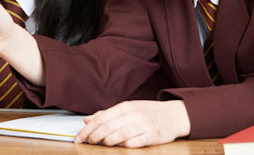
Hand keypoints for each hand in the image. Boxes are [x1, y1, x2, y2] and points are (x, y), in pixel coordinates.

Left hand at [74, 100, 190, 147]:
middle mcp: (134, 114)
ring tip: (102, 144)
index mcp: (125, 106)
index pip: (101, 118)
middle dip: (94, 135)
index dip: (88, 128)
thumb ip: (107, 114)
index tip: (79, 137)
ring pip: (120, 134)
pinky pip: (135, 142)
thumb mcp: (127, 109)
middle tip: (88, 142)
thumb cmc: (148, 112)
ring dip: (108, 141)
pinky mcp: (153, 135)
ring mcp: (144, 124)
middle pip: (108, 126)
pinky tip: (120, 146)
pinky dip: (125, 145)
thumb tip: (87, 120)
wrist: (174, 115)